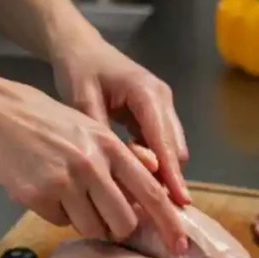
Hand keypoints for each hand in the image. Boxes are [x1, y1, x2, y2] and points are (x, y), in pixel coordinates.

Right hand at [0, 76, 187, 251]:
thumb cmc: (43, 119)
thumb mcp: (88, 127)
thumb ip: (118, 156)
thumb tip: (145, 189)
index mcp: (110, 146)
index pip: (150, 192)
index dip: (168, 222)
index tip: (179, 244)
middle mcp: (92, 164)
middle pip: (124, 221)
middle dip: (118, 228)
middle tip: (105, 218)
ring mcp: (65, 181)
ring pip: (92, 227)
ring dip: (85, 221)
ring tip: (68, 194)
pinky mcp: (38, 195)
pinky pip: (60, 222)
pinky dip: (57, 213)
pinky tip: (44, 189)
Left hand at [49, 32, 190, 206]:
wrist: (79, 46)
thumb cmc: (79, 69)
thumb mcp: (82, 100)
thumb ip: (101, 134)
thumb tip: (119, 170)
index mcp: (147, 92)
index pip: (163, 139)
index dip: (171, 173)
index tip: (179, 200)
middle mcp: (162, 99)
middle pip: (175, 146)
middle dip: (172, 178)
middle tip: (165, 210)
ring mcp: (161, 106)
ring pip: (171, 147)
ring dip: (163, 172)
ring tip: (152, 201)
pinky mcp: (154, 113)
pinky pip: (160, 143)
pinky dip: (154, 162)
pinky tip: (140, 180)